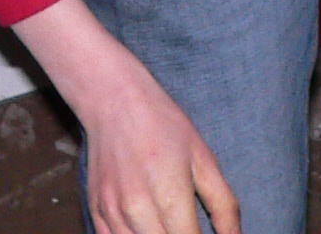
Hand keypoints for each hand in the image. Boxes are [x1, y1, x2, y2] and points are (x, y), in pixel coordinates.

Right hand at [77, 54, 240, 233]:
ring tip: (170, 224)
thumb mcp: (204, 159)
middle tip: (189, 225)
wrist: (115, 100)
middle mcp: (137, 211)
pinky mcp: (96, 211)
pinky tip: (149, 226)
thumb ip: (224, 206)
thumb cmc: (163, 124)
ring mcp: (112, 213)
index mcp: (170, 198)